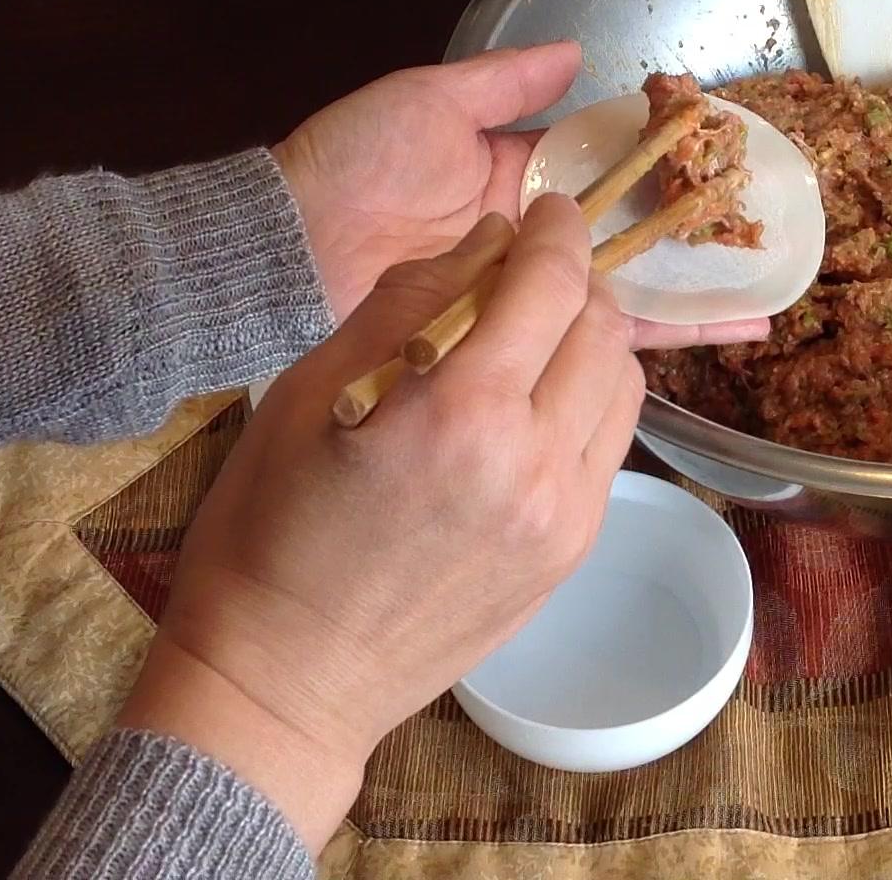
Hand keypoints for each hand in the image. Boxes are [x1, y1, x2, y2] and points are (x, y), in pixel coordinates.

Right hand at [116, 196, 642, 846]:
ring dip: (591, 340)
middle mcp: (534, 466)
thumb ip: (407, 304)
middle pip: (603, 328)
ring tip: (536, 334)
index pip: (550, 284)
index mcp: (460, 416)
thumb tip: (485, 240)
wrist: (285, 683)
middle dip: (575, 280)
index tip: (545, 209)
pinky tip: (535, 402)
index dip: (555, 230)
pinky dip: (589, 402)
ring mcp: (565, 518)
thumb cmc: (268, 534)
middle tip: (532, 269)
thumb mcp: (308, 394)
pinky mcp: (571, 554)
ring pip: (623, 386)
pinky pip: (610, 447)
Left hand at [275, 42, 765, 347]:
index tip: (717, 163)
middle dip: (690, 238)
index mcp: (511, 175)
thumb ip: (504, 84)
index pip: (603, 171)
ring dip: (688, 293)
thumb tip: (577, 53)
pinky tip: (711, 336)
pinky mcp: (512, 343)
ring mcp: (522, 295)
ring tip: (762, 292)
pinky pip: (588, 342)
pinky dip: (650, 342)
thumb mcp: (429, 102)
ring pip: (622, 292)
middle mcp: (526, 239)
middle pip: (625, 238)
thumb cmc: (354, 164)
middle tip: (762, 237)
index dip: (658, 166)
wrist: (289, 254)